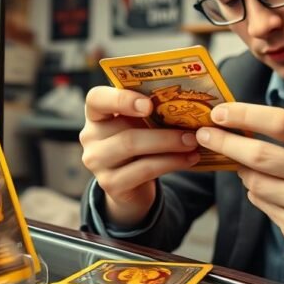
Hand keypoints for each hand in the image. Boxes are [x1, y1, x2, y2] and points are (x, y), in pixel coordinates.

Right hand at [80, 86, 200, 227]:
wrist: (131, 184)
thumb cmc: (139, 143)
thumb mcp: (139, 124)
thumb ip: (150, 111)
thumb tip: (186, 100)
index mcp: (96, 114)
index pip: (96, 99)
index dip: (121, 99)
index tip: (149, 104)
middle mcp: (90, 137)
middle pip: (124, 130)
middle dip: (162, 132)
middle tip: (192, 132)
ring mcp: (97, 162)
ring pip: (133, 148)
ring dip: (169, 145)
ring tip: (192, 143)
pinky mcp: (110, 184)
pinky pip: (143, 170)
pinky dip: (170, 163)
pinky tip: (189, 159)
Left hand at [196, 102, 283, 273]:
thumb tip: (231, 121)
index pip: (282, 122)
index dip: (246, 115)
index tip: (219, 112)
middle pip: (261, 154)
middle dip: (226, 143)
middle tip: (204, 135)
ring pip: (255, 182)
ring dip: (244, 173)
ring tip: (248, 169)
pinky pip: (260, 203)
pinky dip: (256, 194)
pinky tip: (270, 193)